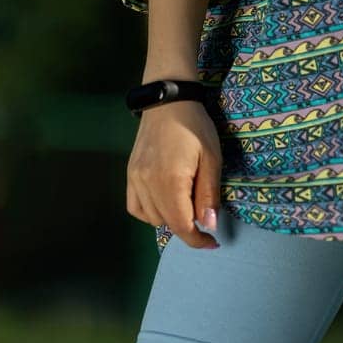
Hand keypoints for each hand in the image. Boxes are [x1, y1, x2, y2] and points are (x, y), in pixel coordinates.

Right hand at [126, 99, 223, 248]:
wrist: (168, 100)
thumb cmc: (195, 126)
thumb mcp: (211, 157)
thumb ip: (208, 194)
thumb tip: (208, 226)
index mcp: (169, 181)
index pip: (181, 225)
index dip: (198, 240)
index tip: (213, 243)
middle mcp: (147, 184)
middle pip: (166, 223)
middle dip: (188, 225)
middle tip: (204, 210)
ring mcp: (134, 179)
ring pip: (151, 218)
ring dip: (170, 218)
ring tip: (187, 201)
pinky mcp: (130, 173)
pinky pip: (136, 207)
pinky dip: (150, 212)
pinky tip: (164, 201)